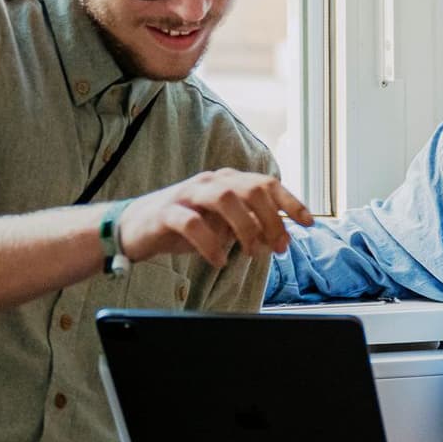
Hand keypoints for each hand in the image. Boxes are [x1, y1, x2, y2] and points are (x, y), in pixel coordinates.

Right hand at [118, 170, 314, 266]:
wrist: (133, 229)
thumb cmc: (182, 226)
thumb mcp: (222, 224)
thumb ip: (249, 224)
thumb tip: (281, 235)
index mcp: (228, 181)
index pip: (267, 183)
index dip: (291, 202)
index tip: (309, 222)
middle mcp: (210, 181)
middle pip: (251, 189)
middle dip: (271, 219)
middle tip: (277, 248)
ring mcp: (187, 194)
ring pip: (225, 198)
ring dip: (245, 228)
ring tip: (250, 253)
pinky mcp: (166, 212)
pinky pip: (192, 223)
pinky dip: (210, 244)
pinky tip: (218, 260)